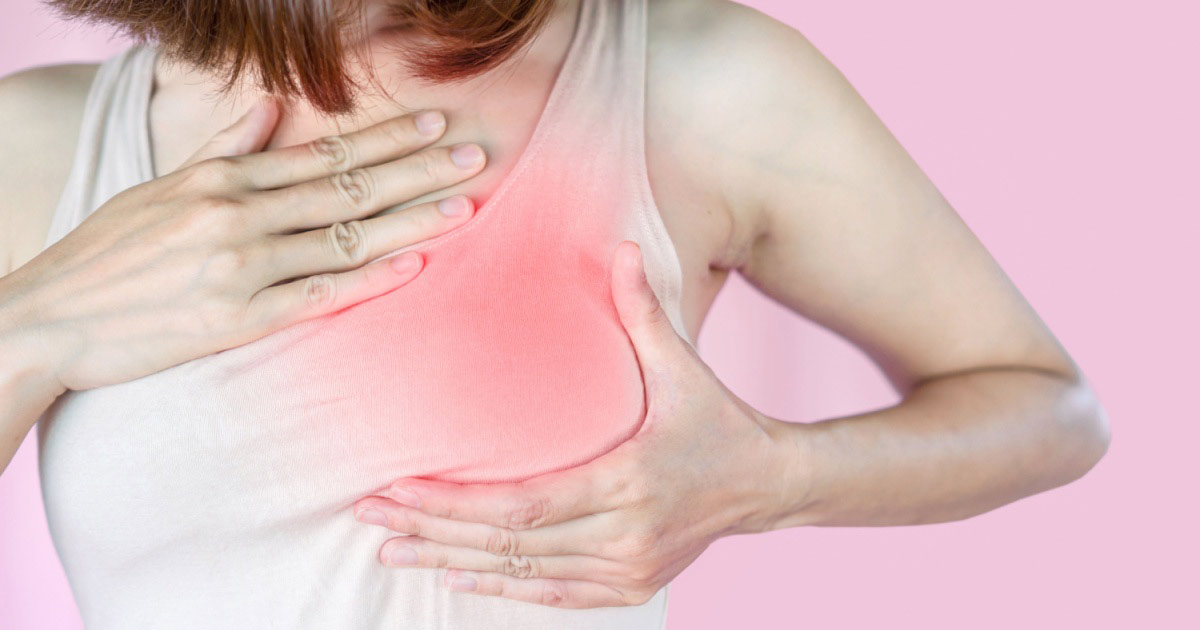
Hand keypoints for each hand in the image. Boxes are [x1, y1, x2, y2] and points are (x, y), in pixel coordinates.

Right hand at [0, 99, 487, 391]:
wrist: (49, 318)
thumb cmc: (109, 253)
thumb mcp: (164, 188)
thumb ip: (225, 150)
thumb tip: (269, 109)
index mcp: (222, 180)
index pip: (323, 152)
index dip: (386, 138)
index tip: (436, 124)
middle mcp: (237, 216)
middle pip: (347, 187)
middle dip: (417, 169)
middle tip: (476, 156)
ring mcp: (241, 267)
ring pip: (344, 236)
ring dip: (410, 220)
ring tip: (464, 205)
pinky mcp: (237, 320)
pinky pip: (318, 294)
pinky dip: (368, 277)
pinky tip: (413, 265)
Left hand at [352, 240, 799, 608]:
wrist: (768, 484)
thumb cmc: (719, 420)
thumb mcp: (681, 366)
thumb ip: (643, 311)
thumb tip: (620, 245)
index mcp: (628, 481)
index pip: (521, 505)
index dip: (453, 503)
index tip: (398, 487)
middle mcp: (624, 535)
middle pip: (509, 542)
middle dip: (433, 532)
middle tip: (372, 519)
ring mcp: (628, 568)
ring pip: (524, 572)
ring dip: (455, 562)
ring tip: (394, 550)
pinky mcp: (632, 585)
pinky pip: (555, 594)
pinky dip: (505, 587)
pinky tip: (459, 576)